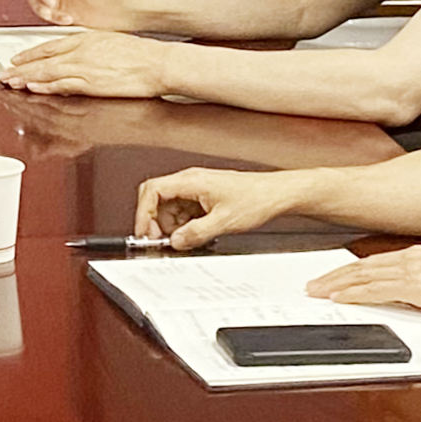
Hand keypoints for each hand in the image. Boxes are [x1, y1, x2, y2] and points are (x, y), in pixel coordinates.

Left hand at [0, 27, 172, 99]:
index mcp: (84, 39)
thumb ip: (88, 49)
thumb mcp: (109, 42)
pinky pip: (62, 85)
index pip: (50, 45)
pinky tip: (34, 87)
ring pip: (47, 72)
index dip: (30, 53)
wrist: (157, 63)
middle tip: (4, 73)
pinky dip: (45, 86)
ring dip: (26, 77)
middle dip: (21, 67)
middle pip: (43, 59)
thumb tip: (75, 57)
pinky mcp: (90, 83)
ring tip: (11, 81)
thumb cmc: (140, 54)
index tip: (17, 59)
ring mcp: (84, 67)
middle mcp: (80, 51)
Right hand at [129, 165, 317, 249]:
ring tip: (185, 239)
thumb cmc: (256, 199)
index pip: (152, 191)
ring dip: (172, 225)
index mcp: (191, 181)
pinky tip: (196, 234)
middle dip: (156, 221)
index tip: (146, 233)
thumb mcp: (223, 222)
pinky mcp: (204, 196)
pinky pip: (184, 210)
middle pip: (157, 199)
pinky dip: (184, 224)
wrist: (277, 194)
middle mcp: (191, 181)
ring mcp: (197, 188)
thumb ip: (195, 234)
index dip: (144, 214)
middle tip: (163, 240)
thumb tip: (175, 241)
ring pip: (170, 206)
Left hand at [305, 245, 420, 319]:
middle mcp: (408, 258)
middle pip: (361, 267)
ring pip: (362, 276)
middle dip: (334, 276)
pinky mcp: (413, 286)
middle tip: (313, 285)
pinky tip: (340, 299)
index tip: (332, 277)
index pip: (373, 262)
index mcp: (415, 256)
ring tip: (316, 293)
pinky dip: (354, 294)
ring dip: (336, 285)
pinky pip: (375, 290)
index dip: (349, 270)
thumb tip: (409, 298)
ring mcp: (409, 271)